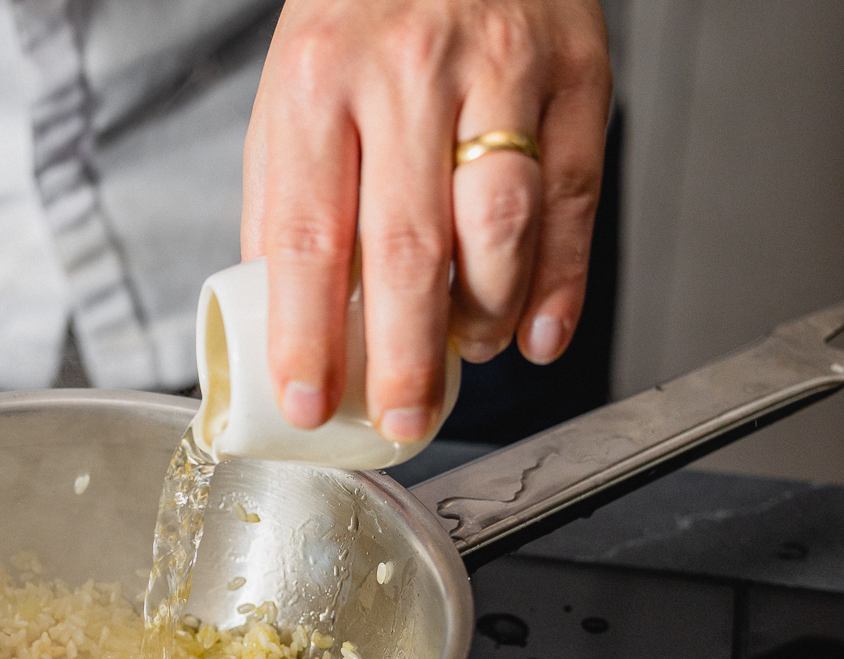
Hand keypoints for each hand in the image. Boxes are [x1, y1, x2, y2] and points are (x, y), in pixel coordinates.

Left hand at [242, 0, 611, 436]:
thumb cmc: (361, 13)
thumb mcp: (290, 94)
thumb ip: (285, 201)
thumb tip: (285, 315)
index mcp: (317, 83)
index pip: (308, 234)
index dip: (309, 332)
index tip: (310, 400)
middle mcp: (409, 73)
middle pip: (409, 247)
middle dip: (404, 355)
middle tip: (402, 416)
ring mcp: (500, 69)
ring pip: (501, 224)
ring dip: (483, 315)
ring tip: (464, 354)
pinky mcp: (575, 71)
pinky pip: (576, 193)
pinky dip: (560, 280)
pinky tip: (536, 332)